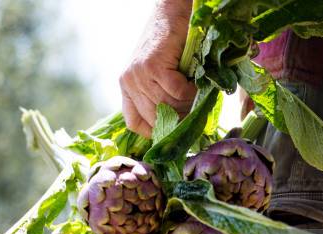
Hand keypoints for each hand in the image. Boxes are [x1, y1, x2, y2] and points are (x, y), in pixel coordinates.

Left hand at [120, 0, 195, 137]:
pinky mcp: (152, 67)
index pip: (135, 123)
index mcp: (126, 86)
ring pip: (168, 106)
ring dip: (187, 104)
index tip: (174, 129)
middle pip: (155, 118)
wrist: (173, 12)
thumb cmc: (171, 44)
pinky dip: (191, 92)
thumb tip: (178, 126)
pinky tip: (195, 83)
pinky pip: (176, 93)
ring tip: (196, 93)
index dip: (156, 132)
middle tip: (195, 110)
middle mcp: (128, 83)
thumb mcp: (159, 74)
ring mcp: (138, 75)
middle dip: (178, 119)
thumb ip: (160, 96)